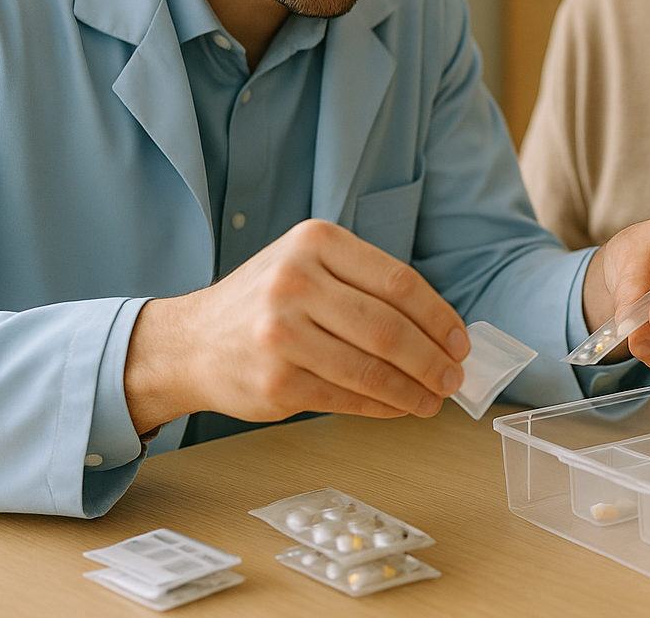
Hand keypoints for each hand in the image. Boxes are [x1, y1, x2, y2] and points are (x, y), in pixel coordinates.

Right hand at [124, 219, 470, 433]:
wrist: (190, 342)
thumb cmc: (265, 303)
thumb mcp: (309, 266)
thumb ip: (367, 286)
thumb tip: (441, 332)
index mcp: (314, 242)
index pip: (398, 283)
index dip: (439, 317)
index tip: (460, 342)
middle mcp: (295, 282)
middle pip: (390, 328)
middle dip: (432, 359)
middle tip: (454, 377)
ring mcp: (281, 333)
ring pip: (371, 368)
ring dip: (413, 390)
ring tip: (433, 399)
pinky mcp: (275, 381)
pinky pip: (347, 397)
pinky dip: (383, 406)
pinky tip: (399, 407)